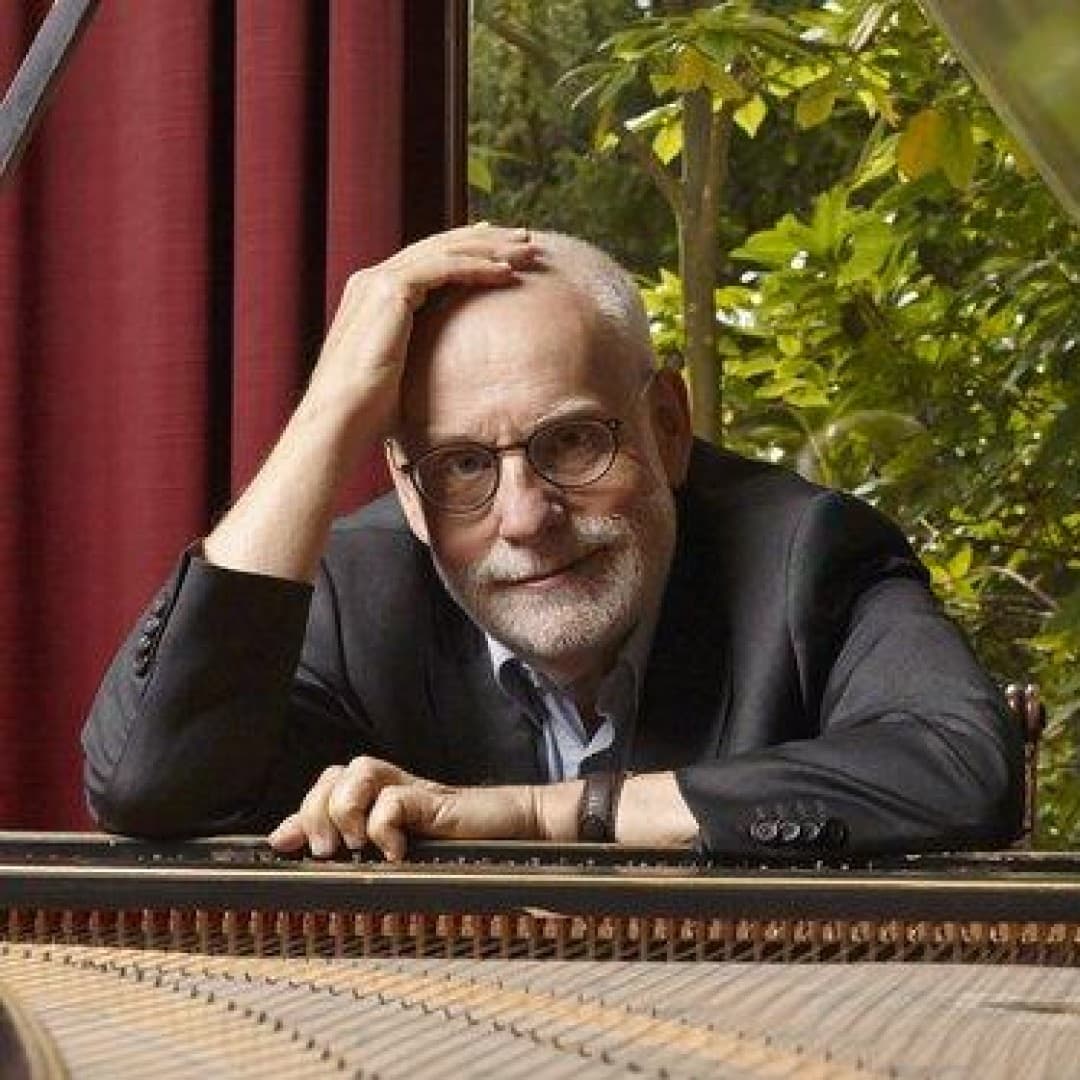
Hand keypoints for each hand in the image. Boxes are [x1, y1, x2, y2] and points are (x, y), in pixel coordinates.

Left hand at [267, 754, 543, 860]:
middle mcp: (394, 789)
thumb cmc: (466, 851)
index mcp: (382, 803)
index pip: (327, 788)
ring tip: (358, 845)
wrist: (522, 830)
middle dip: (317, 813)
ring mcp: (415, 790)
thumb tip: (315, 863)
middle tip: (330, 851)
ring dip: (345, 810)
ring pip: (357, 772)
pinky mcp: (437, 798)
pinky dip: (384, 825)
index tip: (282, 843)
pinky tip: (398, 851)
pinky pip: (394, 798)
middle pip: (333, 776)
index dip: (300, 813)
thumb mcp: (408, 860)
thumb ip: (366, 857)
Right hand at [303, 224, 538, 444]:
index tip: (500, 248)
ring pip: (446, 249)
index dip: (466, 249)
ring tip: (528, 248)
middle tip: (526, 236)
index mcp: (373, 295)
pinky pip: (444, 267)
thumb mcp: (400, 373)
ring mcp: (378, 280)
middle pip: (440, 245)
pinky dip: (477, 266)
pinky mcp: (390, 289)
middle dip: (487, 240)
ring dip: (491, 247)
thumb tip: (449, 375)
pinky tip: (506, 272)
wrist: (341, 416)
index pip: (427, 259)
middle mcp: (373, 279)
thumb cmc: (368, 410)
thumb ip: (418, 357)